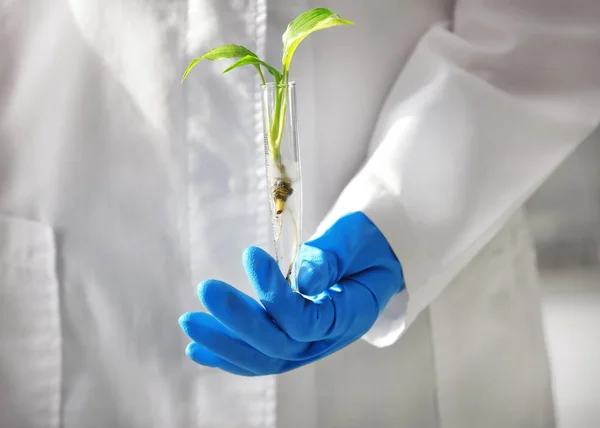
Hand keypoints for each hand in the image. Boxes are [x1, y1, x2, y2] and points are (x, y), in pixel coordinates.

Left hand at [179, 212, 403, 375]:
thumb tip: (301, 279)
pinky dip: (227, 355)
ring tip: (190, 323)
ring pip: (262, 357)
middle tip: (207, 291)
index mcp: (348, 315)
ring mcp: (306, 344)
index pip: (305, 320)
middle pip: (277, 345)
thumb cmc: (365, 245)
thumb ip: (332, 257)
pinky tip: (197, 349)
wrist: (373, 259)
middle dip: (238, 321)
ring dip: (224, 343)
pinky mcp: (289, 340)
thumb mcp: (357, 240)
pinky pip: (257, 356)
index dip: (275, 294)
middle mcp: (325, 339)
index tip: (250, 254)